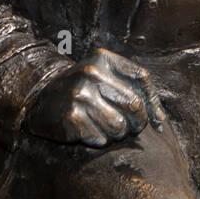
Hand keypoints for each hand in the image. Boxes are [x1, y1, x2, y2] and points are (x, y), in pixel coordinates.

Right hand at [23, 48, 164, 146]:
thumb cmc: (81, 90)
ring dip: (116, 134)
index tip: (153, 118)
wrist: (38, 100)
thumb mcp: (105, 78)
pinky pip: (100, 138)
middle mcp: (92, 72)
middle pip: (134, 105)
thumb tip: (161, 121)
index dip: (152, 102)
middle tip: (128, 128)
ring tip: (104, 127)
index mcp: (103, 58)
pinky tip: (87, 131)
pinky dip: (98, 140)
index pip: (142, 78)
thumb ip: (134, 90)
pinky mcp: (71, 116)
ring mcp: (80, 94)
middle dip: (136, 123)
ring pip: (119, 126)